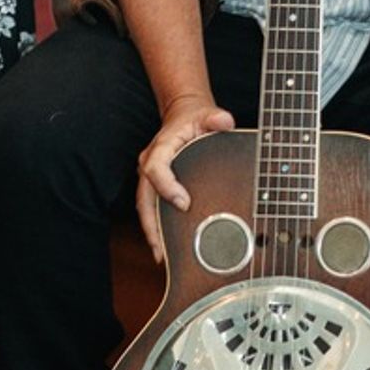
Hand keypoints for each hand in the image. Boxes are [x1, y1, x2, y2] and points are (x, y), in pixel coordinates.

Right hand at [134, 97, 236, 264]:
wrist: (184, 115)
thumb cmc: (195, 118)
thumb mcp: (208, 114)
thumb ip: (216, 117)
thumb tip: (225, 122)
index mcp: (161, 147)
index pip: (155, 169)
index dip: (166, 187)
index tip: (183, 203)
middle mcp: (150, 163)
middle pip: (143, 198)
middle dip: (151, 225)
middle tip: (160, 250)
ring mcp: (150, 177)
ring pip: (144, 209)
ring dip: (151, 232)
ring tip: (161, 256)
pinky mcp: (155, 186)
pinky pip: (152, 209)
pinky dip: (156, 228)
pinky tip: (165, 246)